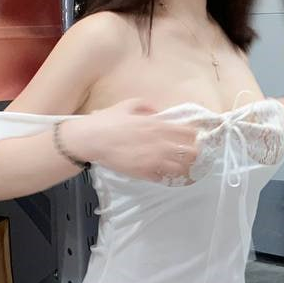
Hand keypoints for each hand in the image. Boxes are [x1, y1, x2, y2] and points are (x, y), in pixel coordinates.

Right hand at [62, 98, 201, 181]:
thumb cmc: (108, 121)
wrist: (92, 139)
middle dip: (191, 153)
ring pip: (181, 168)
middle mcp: (160, 143)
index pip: (189, 133)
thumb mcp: (128, 105)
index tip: (188, 138)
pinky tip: (158, 171)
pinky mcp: (144, 173)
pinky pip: (163, 177)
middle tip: (185, 153)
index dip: (191, 136)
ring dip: (180, 166)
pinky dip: (163, 175)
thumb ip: (146, 106)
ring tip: (175, 165)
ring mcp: (154, 160)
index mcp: (158, 125)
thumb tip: (157, 111)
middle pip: (191, 152)